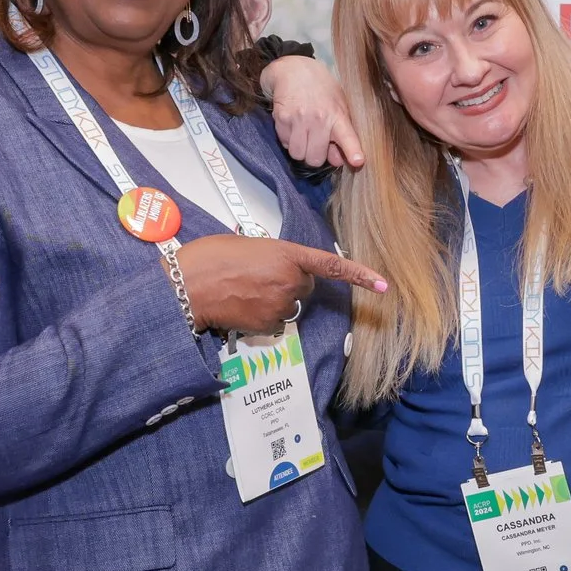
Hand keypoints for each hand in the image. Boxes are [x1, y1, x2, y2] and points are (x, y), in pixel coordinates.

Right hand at [174, 234, 387, 335]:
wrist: (187, 285)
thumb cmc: (210, 258)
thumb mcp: (249, 245)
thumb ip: (274, 256)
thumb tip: (277, 269)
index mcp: (287, 254)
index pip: (331, 265)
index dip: (359, 275)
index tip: (383, 285)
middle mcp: (290, 281)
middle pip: (305, 286)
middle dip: (289, 282)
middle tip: (257, 274)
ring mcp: (280, 305)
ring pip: (289, 305)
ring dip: (274, 299)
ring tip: (244, 289)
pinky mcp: (268, 325)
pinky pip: (275, 322)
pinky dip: (262, 315)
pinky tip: (241, 305)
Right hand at [260, 55, 364, 169]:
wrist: (294, 69)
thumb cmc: (321, 89)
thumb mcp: (338, 105)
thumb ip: (340, 133)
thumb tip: (337, 160)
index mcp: (338, 115)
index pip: (347, 136)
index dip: (352, 150)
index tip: (357, 161)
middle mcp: (320, 118)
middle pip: (315, 158)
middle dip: (314, 156)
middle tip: (314, 144)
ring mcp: (300, 118)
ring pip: (297, 154)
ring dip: (299, 149)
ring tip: (302, 134)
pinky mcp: (282, 118)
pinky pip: (284, 143)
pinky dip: (287, 139)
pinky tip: (292, 125)